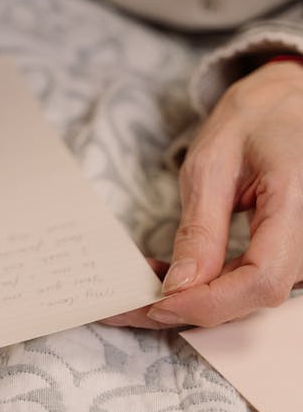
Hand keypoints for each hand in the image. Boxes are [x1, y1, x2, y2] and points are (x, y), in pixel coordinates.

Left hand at [105, 59, 302, 328]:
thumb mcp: (212, 165)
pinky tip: (167, 279)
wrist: (290, 103)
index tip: (157, 302)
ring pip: (248, 297)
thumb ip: (200, 229)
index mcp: (295, 204)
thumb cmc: (255, 120)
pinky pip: (249, 283)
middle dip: (187, 308)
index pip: (260, 280)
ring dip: (192, 300)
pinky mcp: (289, 255)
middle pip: (252, 297)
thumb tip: (178, 287)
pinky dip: (207, 287)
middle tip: (125, 305)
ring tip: (138, 289)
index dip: (208, 301)